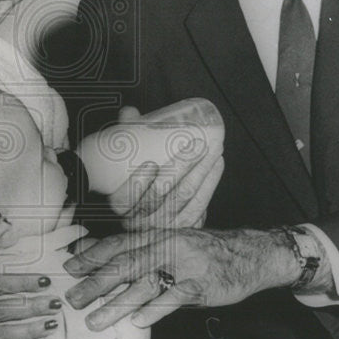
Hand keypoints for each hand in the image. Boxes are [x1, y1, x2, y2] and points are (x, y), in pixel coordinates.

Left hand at [64, 228, 304, 329]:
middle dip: (96, 282)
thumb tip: (112, 267)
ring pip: (146, 284)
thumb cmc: (208, 253)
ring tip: (95, 320)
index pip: (120, 243)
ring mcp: (186, 267)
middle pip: (126, 264)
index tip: (70, 267)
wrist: (252, 253)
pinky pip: (175, 298)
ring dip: (117, 303)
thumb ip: (147, 254)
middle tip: (73, 299)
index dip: (93, 255)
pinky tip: (137, 322)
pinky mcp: (202, 286)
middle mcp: (169, 247)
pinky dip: (155, 310)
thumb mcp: (175, 245)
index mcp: (160, 236)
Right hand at [106, 105, 224, 231]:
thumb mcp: (121, 165)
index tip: (150, 164)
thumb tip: (130, 112)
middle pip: (161, 194)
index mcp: (121, 206)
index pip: (125, 199)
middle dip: (182, 167)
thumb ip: (124, 137)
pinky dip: (210, 183)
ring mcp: (164, 226)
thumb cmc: (133, 181)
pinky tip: (217, 164)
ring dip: (202, 171)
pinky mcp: (183, 226)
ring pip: (185, 197)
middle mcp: (141, 220)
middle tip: (197, 144)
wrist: (148, 214)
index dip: (138, 184)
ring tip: (213, 149)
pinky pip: (200, 205)